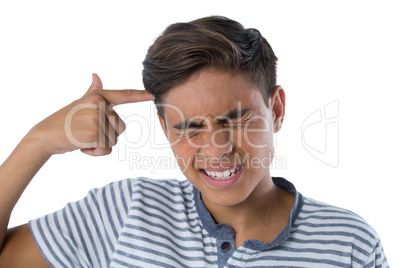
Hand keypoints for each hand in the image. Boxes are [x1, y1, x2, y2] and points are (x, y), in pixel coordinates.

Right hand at [27, 73, 153, 156]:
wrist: (45, 136)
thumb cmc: (63, 120)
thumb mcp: (78, 104)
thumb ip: (92, 92)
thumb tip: (97, 76)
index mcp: (97, 97)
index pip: (123, 95)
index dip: (139, 95)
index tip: (153, 95)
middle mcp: (99, 104)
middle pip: (121, 127)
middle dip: (106, 136)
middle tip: (86, 133)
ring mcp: (97, 117)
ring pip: (114, 140)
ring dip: (99, 145)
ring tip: (82, 138)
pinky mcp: (94, 132)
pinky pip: (107, 149)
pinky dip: (95, 153)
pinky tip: (81, 146)